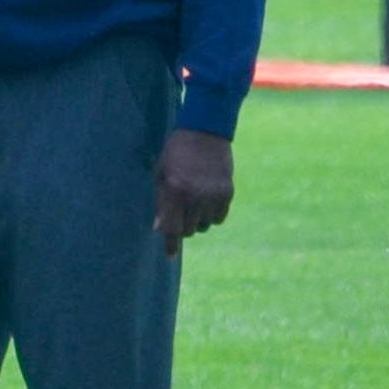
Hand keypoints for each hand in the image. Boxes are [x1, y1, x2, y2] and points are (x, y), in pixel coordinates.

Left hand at [153, 128, 233, 256]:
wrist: (203, 132)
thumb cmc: (175, 153)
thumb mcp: (161, 175)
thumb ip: (161, 203)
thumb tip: (160, 229)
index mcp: (175, 190)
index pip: (172, 227)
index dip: (170, 244)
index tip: (170, 256)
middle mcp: (196, 195)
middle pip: (188, 230)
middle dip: (181, 226)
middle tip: (179, 214)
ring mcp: (214, 195)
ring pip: (204, 225)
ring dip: (197, 220)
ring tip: (192, 202)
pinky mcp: (228, 192)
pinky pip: (219, 218)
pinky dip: (211, 215)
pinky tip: (206, 200)